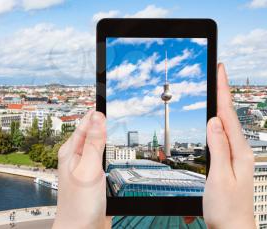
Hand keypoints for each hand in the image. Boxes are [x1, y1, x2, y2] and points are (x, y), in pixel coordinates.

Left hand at [52, 111, 110, 228]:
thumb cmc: (79, 204)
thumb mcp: (88, 168)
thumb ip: (94, 143)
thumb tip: (98, 117)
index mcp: (71, 151)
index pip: (85, 123)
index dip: (97, 111)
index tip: (107, 97)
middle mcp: (76, 156)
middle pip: (92, 132)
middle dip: (102, 121)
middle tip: (114, 108)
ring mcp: (85, 166)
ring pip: (98, 144)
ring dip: (106, 135)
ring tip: (114, 123)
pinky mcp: (93, 176)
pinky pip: (102, 157)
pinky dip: (108, 150)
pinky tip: (113, 149)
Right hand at [203, 64, 255, 227]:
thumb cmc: (227, 208)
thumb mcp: (219, 176)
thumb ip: (218, 147)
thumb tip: (214, 121)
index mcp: (239, 152)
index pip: (228, 115)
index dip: (223, 91)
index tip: (220, 70)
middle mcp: (240, 152)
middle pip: (229, 116)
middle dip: (223, 93)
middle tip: (217, 74)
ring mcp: (236, 157)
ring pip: (226, 126)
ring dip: (220, 106)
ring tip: (216, 91)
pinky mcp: (229, 163)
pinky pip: (223, 138)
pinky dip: (218, 124)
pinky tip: (215, 121)